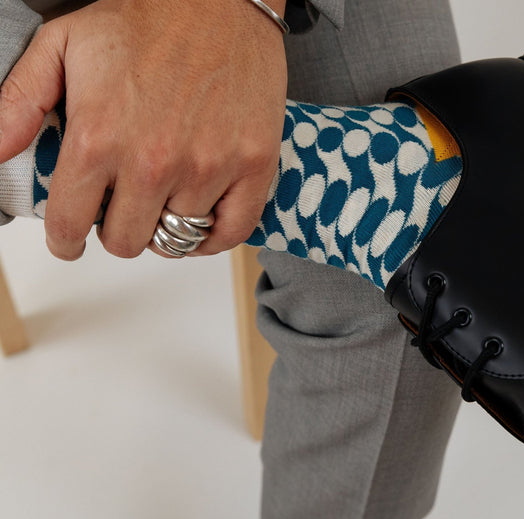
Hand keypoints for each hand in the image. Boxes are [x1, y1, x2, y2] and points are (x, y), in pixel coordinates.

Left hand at [0, 0, 287, 259]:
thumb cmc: (148, 18)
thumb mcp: (63, 45)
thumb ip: (19, 101)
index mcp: (100, 137)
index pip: (71, 223)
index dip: (65, 240)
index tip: (69, 241)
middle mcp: (153, 162)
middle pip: (126, 242)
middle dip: (116, 233)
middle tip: (120, 213)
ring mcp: (208, 168)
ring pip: (177, 240)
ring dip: (164, 229)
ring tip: (161, 205)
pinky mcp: (252, 166)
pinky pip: (230, 233)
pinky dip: (212, 238)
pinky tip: (201, 222)